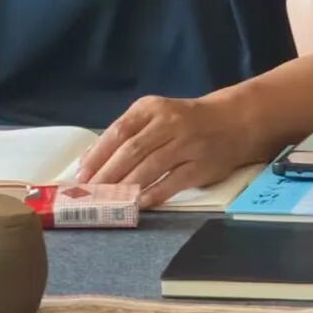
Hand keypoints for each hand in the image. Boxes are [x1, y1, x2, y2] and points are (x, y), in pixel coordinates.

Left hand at [75, 94, 242, 208]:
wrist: (231, 121)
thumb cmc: (183, 121)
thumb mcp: (155, 116)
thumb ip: (126, 134)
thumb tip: (90, 161)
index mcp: (151, 108)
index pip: (118, 132)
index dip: (98, 155)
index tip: (81, 175)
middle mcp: (168, 123)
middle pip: (132, 150)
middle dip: (107, 174)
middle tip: (90, 193)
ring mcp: (186, 144)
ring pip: (150, 167)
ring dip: (126, 186)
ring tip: (108, 201)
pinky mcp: (201, 166)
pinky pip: (173, 182)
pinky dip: (153, 194)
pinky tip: (138, 204)